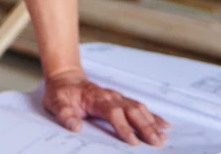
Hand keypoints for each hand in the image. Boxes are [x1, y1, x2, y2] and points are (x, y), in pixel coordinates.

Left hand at [43, 70, 169, 146]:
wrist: (66, 77)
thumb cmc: (62, 92)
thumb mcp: (56, 103)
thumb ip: (64, 114)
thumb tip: (74, 126)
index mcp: (96, 99)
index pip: (114, 113)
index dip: (124, 127)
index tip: (133, 142)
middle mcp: (111, 97)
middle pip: (132, 111)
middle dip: (146, 127)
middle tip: (157, 142)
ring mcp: (118, 98)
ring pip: (140, 109)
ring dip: (152, 123)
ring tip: (163, 137)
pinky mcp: (121, 101)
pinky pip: (140, 108)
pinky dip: (153, 117)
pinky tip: (164, 125)